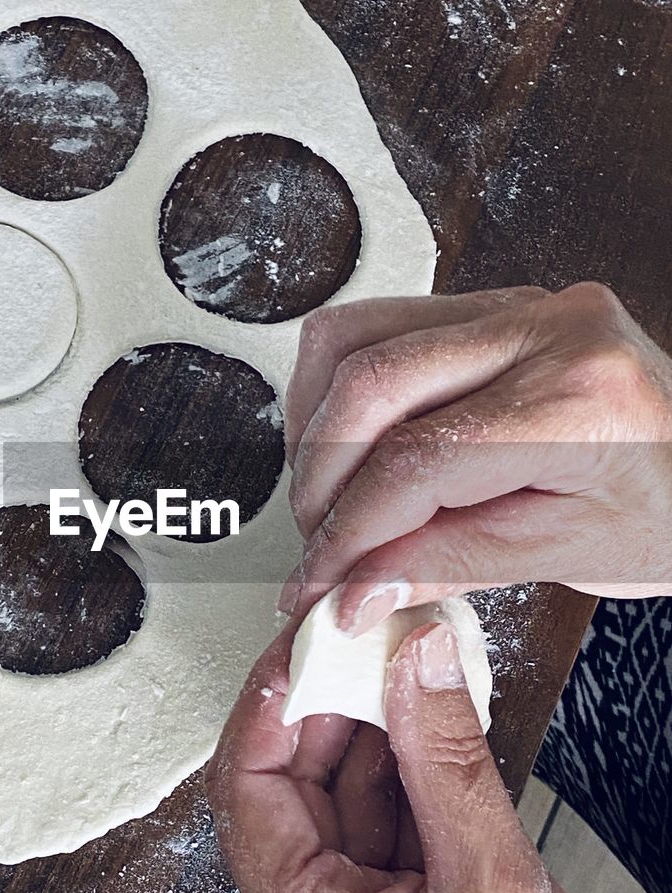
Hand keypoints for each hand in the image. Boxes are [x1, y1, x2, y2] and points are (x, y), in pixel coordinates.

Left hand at [207, 622, 671, 892]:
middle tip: (359, 649)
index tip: (302, 647)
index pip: (247, 794)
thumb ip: (444, 753)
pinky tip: (414, 738)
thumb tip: (415, 659)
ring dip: (360, 747)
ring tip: (397, 680)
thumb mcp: (493, 874)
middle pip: (283, 801)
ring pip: (324, 817)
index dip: (270, 706)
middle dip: (323, 718)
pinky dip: (385, 789)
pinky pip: (357, 846)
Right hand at [280, 283, 671, 629]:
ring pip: (357, 337)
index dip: (348, 533)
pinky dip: (343, 386)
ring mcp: (518, 306)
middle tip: (317, 545)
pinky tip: (350, 440)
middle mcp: (545, 330)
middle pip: (370, 385)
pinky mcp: (495, 307)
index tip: (321, 582)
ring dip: (316, 424)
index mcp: (577, 399)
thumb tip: (355, 586)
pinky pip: (382, 323)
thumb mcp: (574, 557)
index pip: (415, 462)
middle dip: (319, 480)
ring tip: (327, 494)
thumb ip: (452, 565)